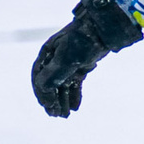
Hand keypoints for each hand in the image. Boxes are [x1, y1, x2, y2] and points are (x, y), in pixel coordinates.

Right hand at [30, 0, 143, 117]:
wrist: (105, 28)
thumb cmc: (83, 40)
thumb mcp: (66, 59)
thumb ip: (53, 76)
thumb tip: (42, 92)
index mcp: (47, 54)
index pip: (38, 77)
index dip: (41, 93)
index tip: (47, 107)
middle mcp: (55, 58)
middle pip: (50, 83)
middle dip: (53, 100)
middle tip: (56, 115)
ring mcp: (68, 62)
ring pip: (62, 85)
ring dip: (63, 100)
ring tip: (66, 115)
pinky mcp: (81, 65)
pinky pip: (74, 83)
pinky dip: (74, 94)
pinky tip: (75, 107)